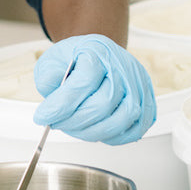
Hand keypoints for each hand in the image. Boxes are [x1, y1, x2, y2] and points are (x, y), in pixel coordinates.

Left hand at [32, 34, 155, 144]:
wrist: (99, 55)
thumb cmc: (78, 58)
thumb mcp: (54, 58)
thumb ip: (49, 76)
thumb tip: (53, 97)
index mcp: (98, 52)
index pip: (82, 84)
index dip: (60, 106)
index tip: (43, 117)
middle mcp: (123, 67)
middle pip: (103, 105)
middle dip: (74, 122)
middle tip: (57, 124)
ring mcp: (138, 85)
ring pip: (121, 120)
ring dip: (92, 132)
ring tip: (75, 128)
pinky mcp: (147, 102)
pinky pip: (134, 129)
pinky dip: (113, 137)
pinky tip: (96, 130)